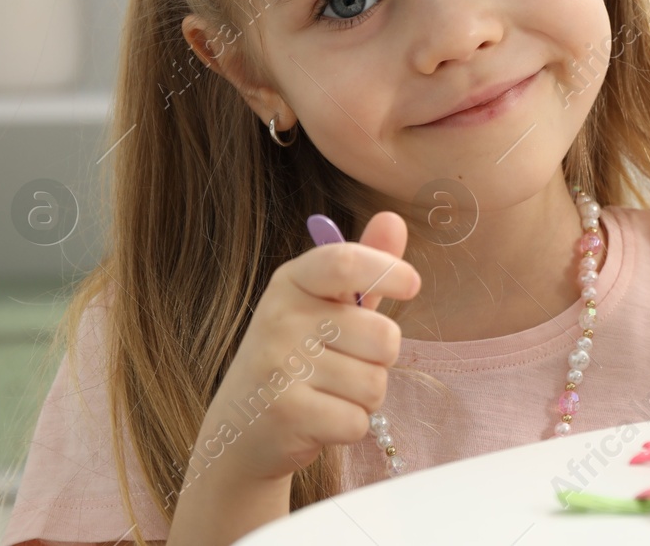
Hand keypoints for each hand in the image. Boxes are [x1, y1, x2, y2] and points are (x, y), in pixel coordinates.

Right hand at [192, 211, 420, 484]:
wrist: (238, 430)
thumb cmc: (296, 359)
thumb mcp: (326, 307)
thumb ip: (365, 268)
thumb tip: (394, 218)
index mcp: (291, 283)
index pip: (344, 262)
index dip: (387, 269)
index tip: (412, 284)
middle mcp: (280, 318)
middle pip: (383, 337)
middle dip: (380, 360)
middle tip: (343, 365)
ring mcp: (279, 366)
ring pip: (375, 384)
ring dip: (363, 397)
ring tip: (327, 393)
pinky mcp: (286, 413)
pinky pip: (359, 420)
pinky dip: (350, 427)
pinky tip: (319, 421)